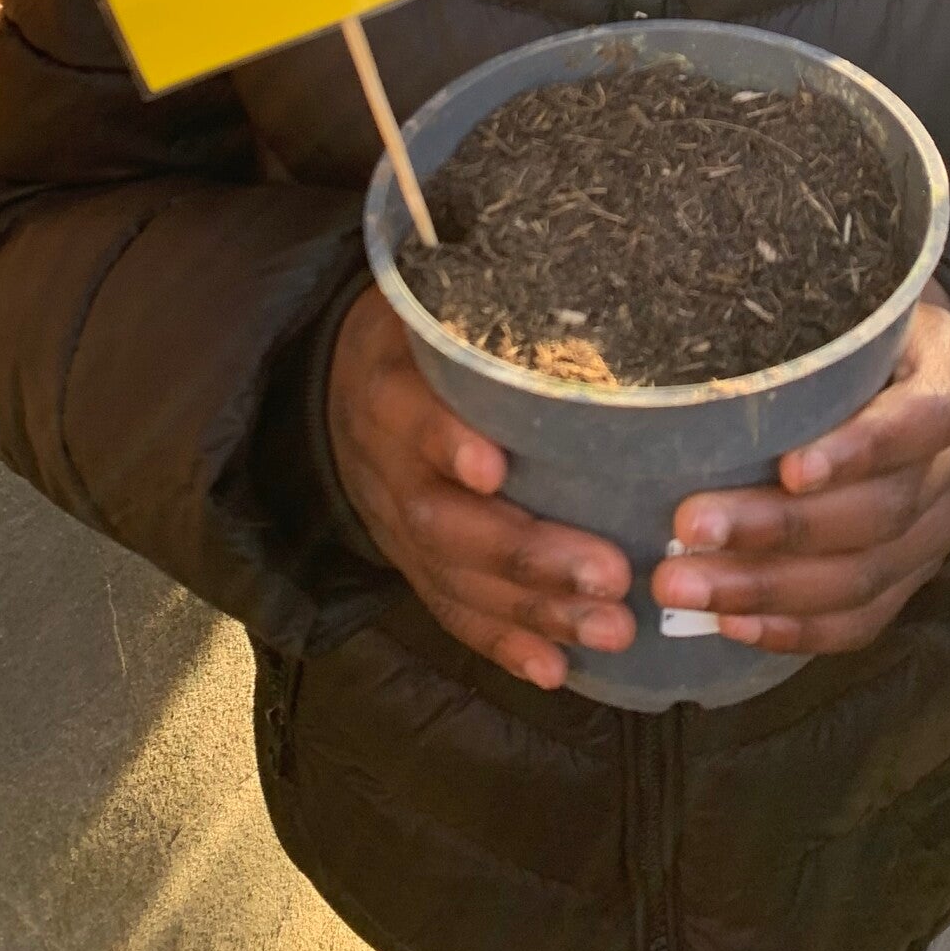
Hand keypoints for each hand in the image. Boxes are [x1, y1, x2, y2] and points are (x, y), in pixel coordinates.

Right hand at [325, 286, 633, 688]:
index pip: (411, 417)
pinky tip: (556, 671)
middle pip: (447, 522)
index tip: (494, 466)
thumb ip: (484, 299)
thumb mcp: (430, 297)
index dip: (446, 442)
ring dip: (534, 611)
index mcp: (390, 386)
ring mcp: (398, 527)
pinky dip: (503, 645)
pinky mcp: (412, 564)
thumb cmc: (417, 332)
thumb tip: (591, 279)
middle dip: (528, 555)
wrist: (336, 389)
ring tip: (612, 627)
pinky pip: (451, 612)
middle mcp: (388, 465)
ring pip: (457, 579)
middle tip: (611, 574)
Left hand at [651, 288, 949, 651]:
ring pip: (865, 577)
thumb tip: (709, 309)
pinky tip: (732, 626)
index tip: (787, 466)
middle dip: (778, 530)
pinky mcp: (917, 576)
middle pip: (878, 513)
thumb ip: (817, 317)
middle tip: (690, 528)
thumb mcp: (869, 308)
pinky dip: (797, 630)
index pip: (919, 422)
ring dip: (768, 590)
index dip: (857, 450)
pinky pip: (865, 620)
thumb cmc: (886, 335)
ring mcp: (940, 532)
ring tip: (684, 586)